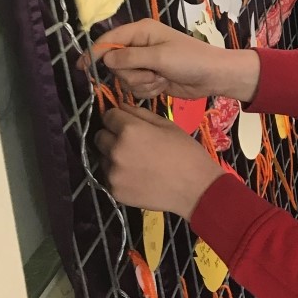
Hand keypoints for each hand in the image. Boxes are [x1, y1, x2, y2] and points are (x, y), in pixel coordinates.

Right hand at [81, 19, 259, 102]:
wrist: (213, 76)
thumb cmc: (190, 59)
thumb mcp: (159, 56)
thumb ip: (130, 57)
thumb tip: (105, 58)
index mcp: (141, 31)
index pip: (109, 40)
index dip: (94, 53)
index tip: (82, 68)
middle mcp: (140, 45)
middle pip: (115, 63)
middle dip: (131, 73)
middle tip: (152, 73)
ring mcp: (145, 62)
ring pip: (125, 78)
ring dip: (142, 83)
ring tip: (161, 79)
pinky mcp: (151, 77)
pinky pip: (136, 88)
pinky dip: (148, 90)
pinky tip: (163, 85)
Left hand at [94, 104, 224, 218]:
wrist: (196, 188)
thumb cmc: (186, 152)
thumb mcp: (168, 125)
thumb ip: (141, 114)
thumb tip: (122, 106)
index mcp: (129, 130)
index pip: (108, 116)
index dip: (118, 118)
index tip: (128, 124)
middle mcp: (116, 150)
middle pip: (100, 136)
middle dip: (112, 136)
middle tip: (133, 144)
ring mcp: (113, 173)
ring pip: (103, 158)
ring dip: (114, 157)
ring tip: (137, 163)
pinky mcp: (115, 191)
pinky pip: (110, 177)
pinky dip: (120, 175)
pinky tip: (138, 177)